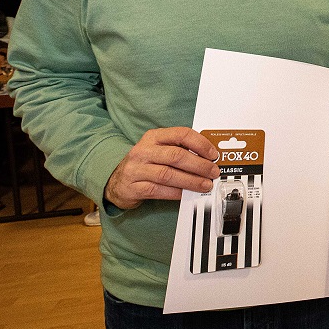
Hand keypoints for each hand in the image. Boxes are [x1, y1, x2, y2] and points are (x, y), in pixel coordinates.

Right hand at [104, 127, 220, 209]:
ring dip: (190, 180)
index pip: (181, 134)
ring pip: (168, 174)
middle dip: (199, 165)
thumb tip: (208, 158)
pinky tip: (187, 194)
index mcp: (153, 137)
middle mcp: (144, 151)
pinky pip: (158, 190)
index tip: (213, 154)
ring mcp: (137, 169)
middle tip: (213, 172)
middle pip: (176, 155)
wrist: (116, 182)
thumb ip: (179, 150)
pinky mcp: (133, 187)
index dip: (200, 143)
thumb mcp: (158, 150)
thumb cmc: (145, 164)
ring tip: (205, 185)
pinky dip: (176, 192)